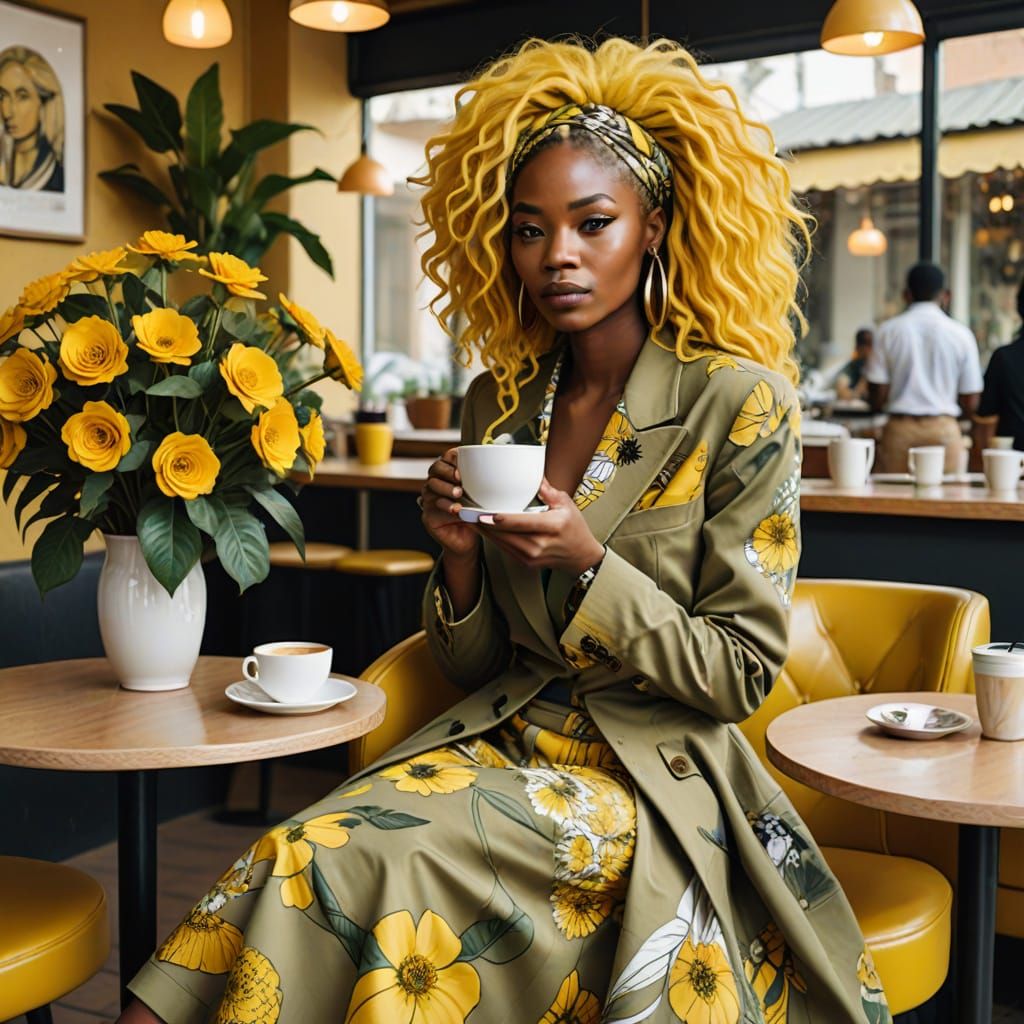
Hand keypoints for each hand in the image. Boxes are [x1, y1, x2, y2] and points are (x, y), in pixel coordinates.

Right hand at [420, 447, 479, 561]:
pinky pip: (433, 507)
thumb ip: (484, 484)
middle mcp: (437, 485)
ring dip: (446, 488)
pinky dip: (446, 506)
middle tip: (459, 477)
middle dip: (447, 471)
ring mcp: (431, 500)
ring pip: (431, 486)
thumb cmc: (476, 516)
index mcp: (450, 476)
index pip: (446, 458)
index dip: (452, 458)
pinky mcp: (428, 515)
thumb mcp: (482, 497)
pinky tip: (456, 509)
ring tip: (459, 493)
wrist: (468, 542)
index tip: (464, 463)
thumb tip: (501, 471)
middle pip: (435, 469)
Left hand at [479, 478, 603, 574]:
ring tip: (468, 518)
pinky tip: (482, 528)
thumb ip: (548, 491)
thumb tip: (534, 475)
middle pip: (506, 534)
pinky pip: (504, 548)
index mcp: (553, 526)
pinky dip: (492, 538)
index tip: (484, 514)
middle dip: (483, 523)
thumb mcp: (566, 504)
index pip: (523, 523)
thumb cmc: (575, 528)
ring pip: (501, 543)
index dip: (501, 520)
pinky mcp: (525, 562)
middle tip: (466, 512)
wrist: (581, 556)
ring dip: (483, 531)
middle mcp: (540, 545)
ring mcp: (532, 556)